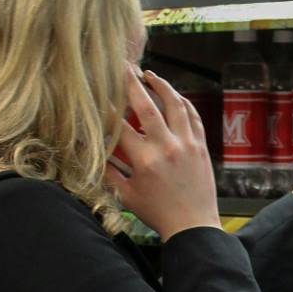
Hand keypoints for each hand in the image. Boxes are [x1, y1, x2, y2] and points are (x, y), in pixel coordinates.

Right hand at [106, 68, 218, 239]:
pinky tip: (173, 95)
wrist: (194, 226)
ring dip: (162, 85)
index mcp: (145, 161)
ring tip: (149, 74)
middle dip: (131, 83)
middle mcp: (166, 148)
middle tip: (122, 65)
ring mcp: (187, 144)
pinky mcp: (201, 146)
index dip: (106, 108)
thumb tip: (92, 152)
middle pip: (147, 106)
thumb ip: (109, 172)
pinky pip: (193, 116)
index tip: (97, 93)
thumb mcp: (126, 196)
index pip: (120, 126)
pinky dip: (183, 102)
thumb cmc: (158, 213)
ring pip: (175, 104)